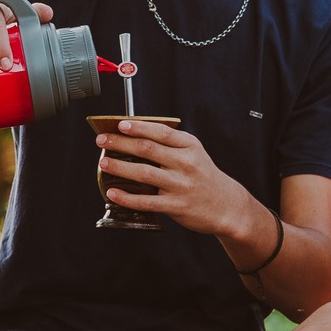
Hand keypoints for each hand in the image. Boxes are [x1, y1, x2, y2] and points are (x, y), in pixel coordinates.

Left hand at [94, 118, 252, 239]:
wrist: (227, 206)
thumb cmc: (204, 176)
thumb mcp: (195, 153)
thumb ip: (171, 144)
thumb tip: (135, 136)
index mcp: (190, 146)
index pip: (161, 132)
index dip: (138, 127)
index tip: (120, 124)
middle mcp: (186, 164)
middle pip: (147, 149)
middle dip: (120, 143)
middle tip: (103, 140)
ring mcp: (180, 185)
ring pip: (144, 173)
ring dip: (120, 167)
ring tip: (104, 163)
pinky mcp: (175, 206)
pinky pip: (146, 201)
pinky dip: (127, 197)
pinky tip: (113, 192)